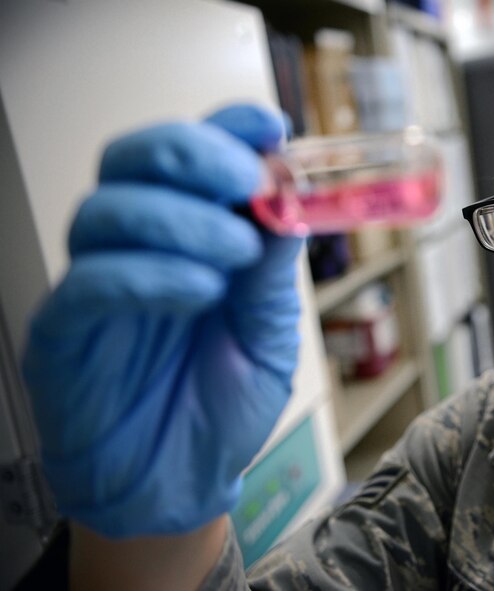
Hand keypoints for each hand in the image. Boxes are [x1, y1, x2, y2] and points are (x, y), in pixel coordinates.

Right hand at [22, 104, 302, 537]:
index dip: (227, 129)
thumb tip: (288, 202)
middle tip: (245, 178)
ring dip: (180, 218)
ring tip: (235, 253)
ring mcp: (97, 287)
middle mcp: (137, 249)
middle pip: (134, 161)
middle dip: (192, 154)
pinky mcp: (64, 333)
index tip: (272, 127)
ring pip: (107, 211)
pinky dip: (149, 274)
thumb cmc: (222, 408)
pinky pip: (89, 283)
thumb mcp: (268, 338)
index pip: (191, 158)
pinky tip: (199, 289)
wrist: (182, 484)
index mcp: (189, 239)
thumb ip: (271, 275)